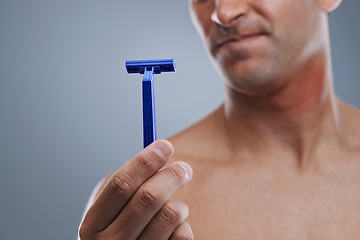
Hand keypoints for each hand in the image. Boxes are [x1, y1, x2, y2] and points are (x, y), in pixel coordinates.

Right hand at [78, 139, 193, 239]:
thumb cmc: (119, 228)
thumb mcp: (111, 208)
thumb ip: (128, 183)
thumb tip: (159, 151)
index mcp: (92, 223)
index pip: (121, 185)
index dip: (144, 162)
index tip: (165, 146)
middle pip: (149, 196)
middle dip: (171, 175)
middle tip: (183, 168)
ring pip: (171, 214)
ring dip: (180, 204)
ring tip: (176, 206)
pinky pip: (183, 235)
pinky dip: (183, 225)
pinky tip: (174, 228)